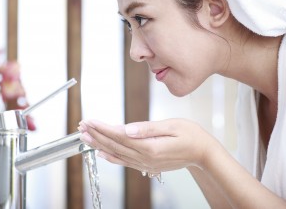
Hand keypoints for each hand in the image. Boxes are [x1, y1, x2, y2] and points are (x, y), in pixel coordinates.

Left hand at [78, 118, 215, 172]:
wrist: (203, 153)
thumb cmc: (191, 136)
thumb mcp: (172, 126)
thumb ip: (148, 129)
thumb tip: (127, 129)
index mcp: (150, 147)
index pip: (120, 136)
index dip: (103, 128)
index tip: (90, 121)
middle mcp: (145, 158)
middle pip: (114, 146)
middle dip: (96, 135)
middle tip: (81, 127)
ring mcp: (146, 163)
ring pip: (116, 154)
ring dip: (99, 145)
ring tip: (86, 138)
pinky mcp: (147, 164)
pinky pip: (125, 162)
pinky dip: (111, 157)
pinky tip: (102, 154)